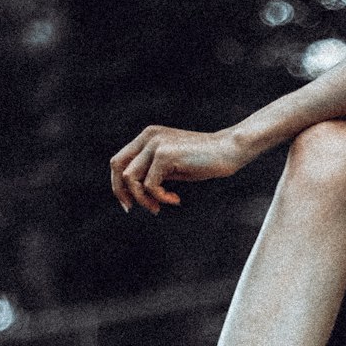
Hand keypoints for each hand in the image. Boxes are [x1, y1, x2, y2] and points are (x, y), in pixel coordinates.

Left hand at [110, 125, 248, 213]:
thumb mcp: (172, 166)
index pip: (119, 161)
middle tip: (133, 209)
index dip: (118, 184)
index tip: (129, 203)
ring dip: (144, 199)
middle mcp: (148, 137)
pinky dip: (160, 197)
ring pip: (131, 178)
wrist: (228, 150)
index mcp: (148, 137)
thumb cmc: (204, 161)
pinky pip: (150, 185)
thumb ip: (152, 171)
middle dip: (122, 192)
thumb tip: (133, 191)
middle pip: (118, 167)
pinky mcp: (165, 155)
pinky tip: (176, 199)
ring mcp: (155, 144)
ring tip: (160, 207)